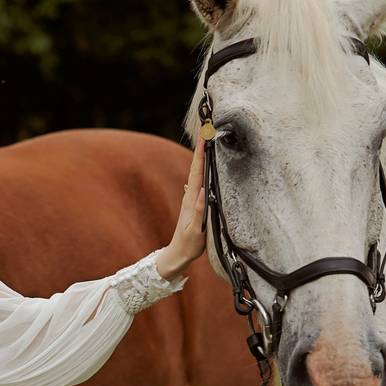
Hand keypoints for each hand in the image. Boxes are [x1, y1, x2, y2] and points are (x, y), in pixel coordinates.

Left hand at [156, 134, 206, 280]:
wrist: (178, 254)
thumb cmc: (188, 244)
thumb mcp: (195, 230)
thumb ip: (198, 211)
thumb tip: (202, 191)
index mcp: (191, 199)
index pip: (197, 172)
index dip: (201, 154)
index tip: (205, 137)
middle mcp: (191, 196)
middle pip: (197, 168)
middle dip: (202, 149)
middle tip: (207, 130)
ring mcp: (192, 199)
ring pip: (198, 174)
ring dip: (202, 157)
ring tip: (207, 142)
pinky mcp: (195, 204)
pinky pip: (200, 182)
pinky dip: (203, 170)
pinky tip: (206, 165)